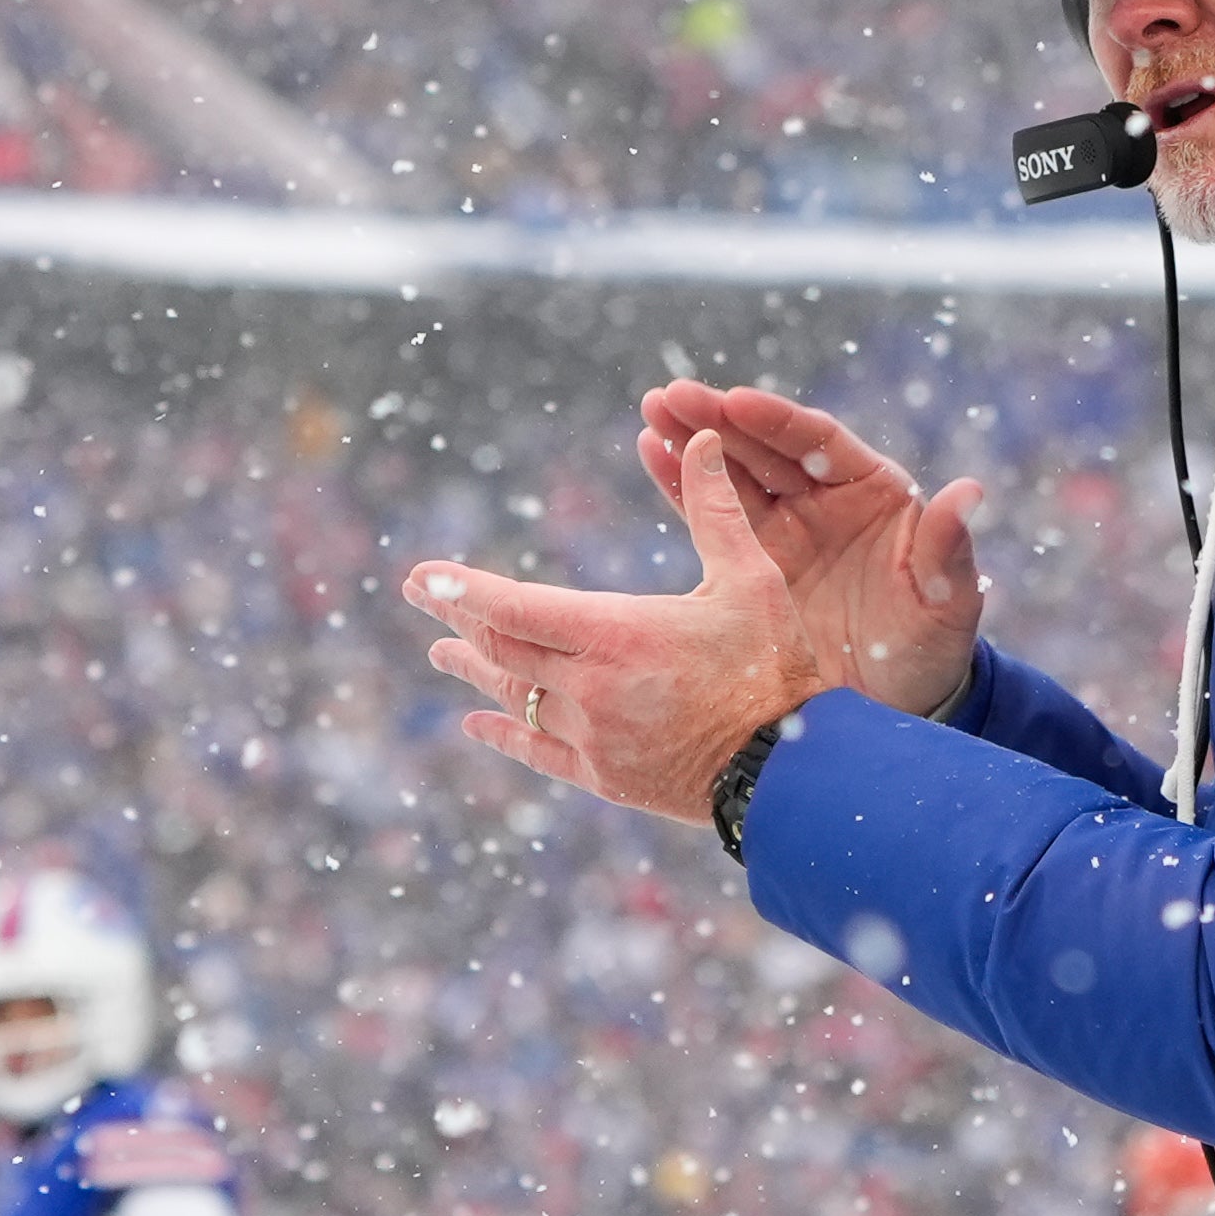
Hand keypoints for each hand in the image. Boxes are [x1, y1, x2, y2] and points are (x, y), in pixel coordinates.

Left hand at [402, 409, 986, 825]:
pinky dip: (502, 733)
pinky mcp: (604, 776)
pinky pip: (537, 751)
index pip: (514, 607)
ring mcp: (593, 737)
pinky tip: (477, 723)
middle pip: (503, 648)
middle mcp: (589, 688)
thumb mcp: (751, 578)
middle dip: (458, 620)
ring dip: (475, 669)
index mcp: (616, 633)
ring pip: (514, 696)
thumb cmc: (775, 664)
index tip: (422, 576)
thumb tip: (699, 440)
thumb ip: (715, 511)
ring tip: (442, 654)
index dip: (462, 591)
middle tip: (423, 597)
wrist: (792, 766)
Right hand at [630, 383, 987, 720]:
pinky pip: (712, 514)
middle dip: (719, 418)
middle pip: (767, 447)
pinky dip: (681, 484)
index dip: (777, 421)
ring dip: (692, 441)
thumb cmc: (933, 648)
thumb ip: (948, 550)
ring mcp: (786, 529)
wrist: (894, 704)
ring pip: (733, 473)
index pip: (820, 442)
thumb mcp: (948, 603)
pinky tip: (651, 452)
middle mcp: (826, 500)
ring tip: (651, 413)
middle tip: (671, 395)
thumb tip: (969, 491)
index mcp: (875, 492)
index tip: (736, 401)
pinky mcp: (753, 562)